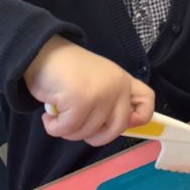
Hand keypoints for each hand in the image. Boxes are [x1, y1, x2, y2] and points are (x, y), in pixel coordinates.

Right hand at [24, 35, 154, 145]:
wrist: (42, 52)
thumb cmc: (68, 71)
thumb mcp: (98, 81)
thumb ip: (110, 100)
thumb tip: (120, 126)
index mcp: (123, 80)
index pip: (147, 100)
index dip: (139, 118)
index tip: (120, 122)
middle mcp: (117, 86)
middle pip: (117, 128)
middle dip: (94, 136)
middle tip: (77, 124)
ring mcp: (101, 93)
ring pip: (89, 132)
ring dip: (68, 130)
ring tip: (59, 112)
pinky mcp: (81, 100)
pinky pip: (68, 129)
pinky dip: (54, 127)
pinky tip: (50, 114)